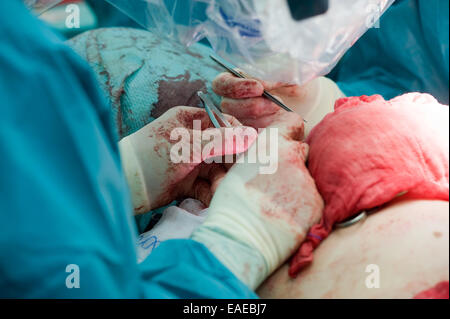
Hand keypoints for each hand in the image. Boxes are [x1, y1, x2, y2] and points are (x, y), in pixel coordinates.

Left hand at [119, 106, 256, 213]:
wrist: (125, 187)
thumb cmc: (153, 157)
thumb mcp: (189, 146)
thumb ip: (221, 141)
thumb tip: (251, 134)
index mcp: (190, 120)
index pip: (223, 123)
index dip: (238, 135)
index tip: (252, 149)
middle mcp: (192, 139)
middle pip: (223, 149)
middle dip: (231, 164)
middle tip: (241, 176)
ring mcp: (189, 161)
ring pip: (216, 170)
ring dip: (221, 181)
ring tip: (222, 192)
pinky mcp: (186, 182)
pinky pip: (205, 186)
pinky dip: (209, 193)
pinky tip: (211, 199)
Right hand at [191, 110, 323, 288]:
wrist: (242, 240)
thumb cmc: (231, 208)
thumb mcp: (227, 176)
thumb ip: (240, 163)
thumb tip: (234, 162)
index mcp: (270, 146)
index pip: (293, 122)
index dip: (290, 131)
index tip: (287, 143)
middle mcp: (293, 158)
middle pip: (302, 152)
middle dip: (292, 163)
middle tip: (277, 182)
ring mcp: (308, 181)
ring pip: (307, 178)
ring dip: (297, 187)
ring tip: (278, 206)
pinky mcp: (318, 203)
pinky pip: (313, 200)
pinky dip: (304, 207)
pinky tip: (287, 218)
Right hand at [212, 72, 343, 133]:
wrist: (307, 99)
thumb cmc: (295, 79)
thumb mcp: (289, 70)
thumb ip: (275, 72)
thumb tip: (263, 81)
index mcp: (236, 78)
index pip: (221, 83)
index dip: (236, 87)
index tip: (259, 88)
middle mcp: (233, 99)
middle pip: (227, 106)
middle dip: (251, 105)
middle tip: (274, 104)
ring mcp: (240, 119)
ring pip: (236, 122)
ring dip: (258, 119)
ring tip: (279, 113)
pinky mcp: (249, 134)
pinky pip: (246, 137)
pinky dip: (260, 133)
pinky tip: (275, 128)